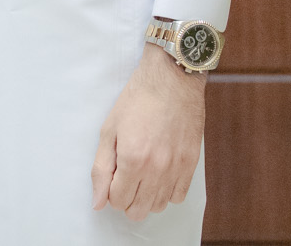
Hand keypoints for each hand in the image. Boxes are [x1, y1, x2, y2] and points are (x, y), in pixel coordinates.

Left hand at [89, 44, 204, 220]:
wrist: (172, 79)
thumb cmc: (137, 99)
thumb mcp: (109, 129)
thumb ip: (101, 168)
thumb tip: (98, 203)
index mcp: (132, 159)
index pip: (117, 201)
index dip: (110, 192)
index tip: (112, 177)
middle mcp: (156, 169)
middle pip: (138, 210)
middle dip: (126, 200)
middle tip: (124, 180)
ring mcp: (177, 168)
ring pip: (159, 207)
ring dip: (146, 199)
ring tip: (141, 177)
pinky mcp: (192, 164)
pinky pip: (179, 197)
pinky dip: (167, 193)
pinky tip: (159, 176)